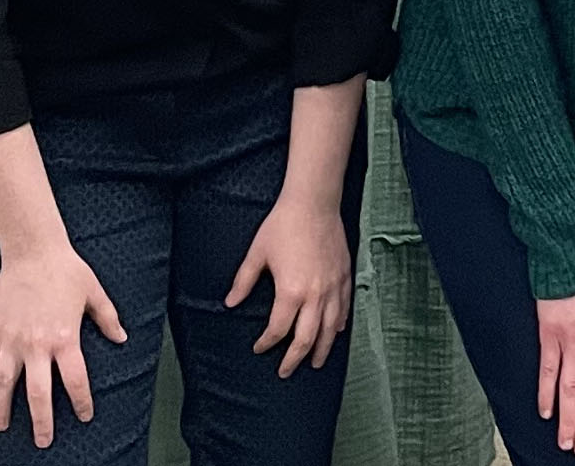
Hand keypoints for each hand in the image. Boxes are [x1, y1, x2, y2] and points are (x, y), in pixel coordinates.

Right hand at [0, 242, 127, 449]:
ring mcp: (12, 338)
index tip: (84, 416)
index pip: (75, 381)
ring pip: (4, 382)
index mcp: (65, 339)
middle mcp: (37, 345)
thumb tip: (122, 338)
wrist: (33, 249)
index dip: (81, 402)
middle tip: (42, 440)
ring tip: (2, 426)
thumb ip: (107, 318)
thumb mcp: (94, 293)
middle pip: (37, 393)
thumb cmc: (67, 269)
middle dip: (40, 421)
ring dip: (2, 406)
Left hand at [228, 192, 350, 374]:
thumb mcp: (257, 254)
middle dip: (295, 358)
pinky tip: (336, 332)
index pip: (278, 330)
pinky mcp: (344, 276)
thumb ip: (243, 282)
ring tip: (315, 363)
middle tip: (286, 372)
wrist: (314, 203)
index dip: (266, 342)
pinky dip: (339, 324)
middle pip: (306, 338)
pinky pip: (344, 308)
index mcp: (290, 292)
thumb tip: (229, 304)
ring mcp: (333, 287)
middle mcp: (315, 295)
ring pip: (330, 328)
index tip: (259, 347)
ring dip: (321, 349)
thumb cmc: (282, 226)